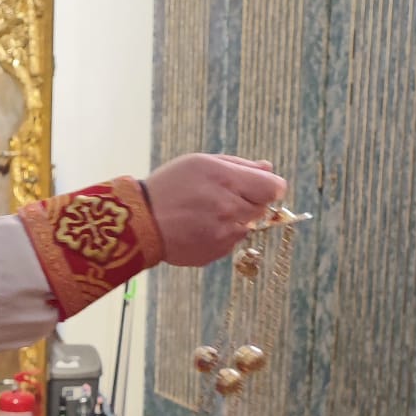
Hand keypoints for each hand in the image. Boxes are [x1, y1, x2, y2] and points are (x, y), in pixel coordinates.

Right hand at [144, 154, 286, 266]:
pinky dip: (223, 234)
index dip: (269, 186)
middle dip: (250, 201)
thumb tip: (268, 168)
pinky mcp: (217, 252)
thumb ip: (240, 165)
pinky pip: (233, 241)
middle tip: (223, 197)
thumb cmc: (170, 186)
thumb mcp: (202, 163)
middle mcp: (230, 208)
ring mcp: (225, 234)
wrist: (141, 221)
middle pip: (263, 208)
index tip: (257, 185)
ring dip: (236, 219)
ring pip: (249, 226)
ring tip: (207, 213)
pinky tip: (201, 227)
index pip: (275, 188)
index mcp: (228, 180)